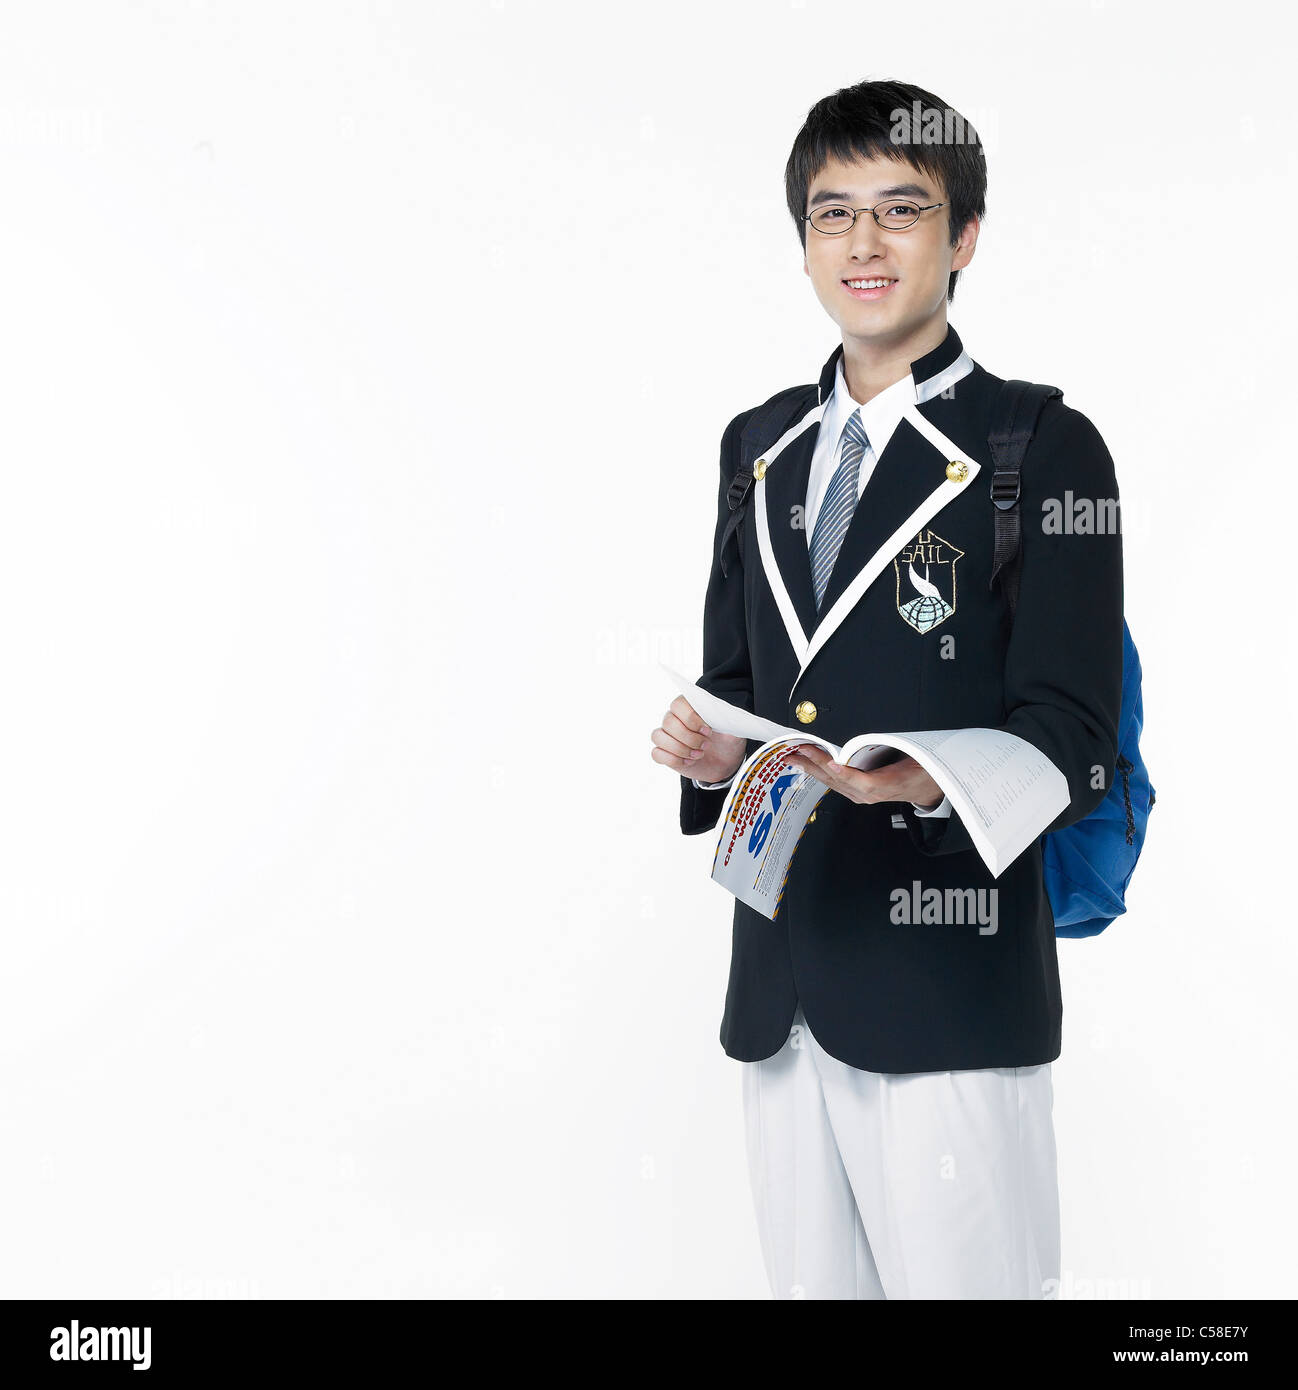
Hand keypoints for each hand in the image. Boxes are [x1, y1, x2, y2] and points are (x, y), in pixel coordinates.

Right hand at [651, 696, 746, 783]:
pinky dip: (673, 759)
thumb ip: (730, 721)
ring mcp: (667, 736)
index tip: (708, 730)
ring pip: (658, 736)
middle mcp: (675, 718)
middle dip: (688, 737)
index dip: (690, 717)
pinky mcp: (664, 753)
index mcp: (690, 707)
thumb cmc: (727, 741)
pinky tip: (689, 762)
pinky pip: (657, 753)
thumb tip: (727, 716)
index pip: (678, 704)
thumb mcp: (734, 730)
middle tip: (706, 745)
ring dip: (680, 749)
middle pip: (668, 721)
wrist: (725, 762)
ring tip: (699, 755)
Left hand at [782, 746, 942, 808]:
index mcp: (889, 784)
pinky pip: (835, 783)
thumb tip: (879, 736)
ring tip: (794, 757)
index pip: (866, 782)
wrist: (927, 786)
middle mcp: (871, 794)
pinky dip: (819, 772)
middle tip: (797, 751)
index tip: (834, 763)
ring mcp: (862, 796)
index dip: (848, 774)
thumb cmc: (921, 770)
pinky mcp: (857, 794)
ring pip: (832, 782)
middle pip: (840, 780)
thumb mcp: (917, 755)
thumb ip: (897, 747)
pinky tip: (807, 766)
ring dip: (811, 768)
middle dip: (815, 764)